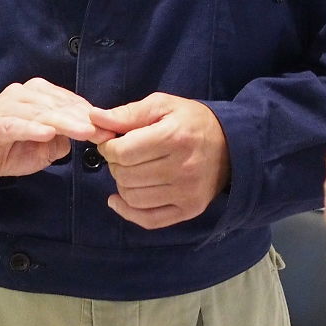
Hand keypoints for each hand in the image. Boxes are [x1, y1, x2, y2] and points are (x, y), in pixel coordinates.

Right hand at [0, 78, 112, 186]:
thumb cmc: (10, 149)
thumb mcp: (45, 147)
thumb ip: (64, 138)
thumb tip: (86, 134)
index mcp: (37, 94)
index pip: (69, 101)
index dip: (91, 115)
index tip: (112, 129)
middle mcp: (21, 94)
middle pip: (58, 105)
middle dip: (83, 120)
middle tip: (105, 133)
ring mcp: (4, 108)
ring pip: (39, 113)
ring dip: (64, 123)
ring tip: (85, 133)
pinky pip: (13, 125)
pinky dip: (30, 129)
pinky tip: (46, 134)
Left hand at [91, 93, 230, 228]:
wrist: (231, 145)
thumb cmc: (191, 121)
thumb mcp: (162, 106)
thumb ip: (127, 113)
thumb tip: (94, 118)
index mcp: (174, 138)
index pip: (123, 152)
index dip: (108, 147)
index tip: (112, 142)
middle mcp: (182, 168)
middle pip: (126, 175)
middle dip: (115, 165)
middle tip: (122, 156)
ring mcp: (187, 193)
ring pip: (133, 197)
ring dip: (122, 184)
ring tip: (129, 171)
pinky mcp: (189, 210)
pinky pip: (149, 220)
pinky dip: (127, 212)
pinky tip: (119, 199)